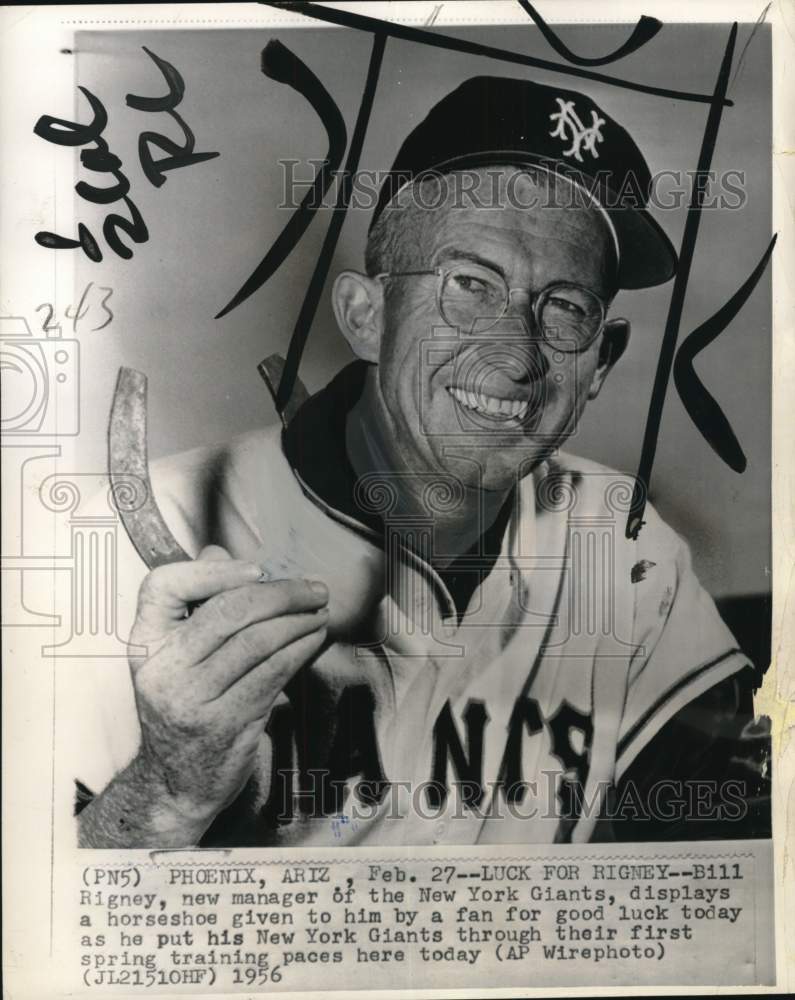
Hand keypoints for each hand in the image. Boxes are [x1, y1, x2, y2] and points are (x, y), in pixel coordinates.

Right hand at [128, 545, 328, 836]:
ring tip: (320, 613)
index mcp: (145, 642)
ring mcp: (190, 699)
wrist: (174, 782)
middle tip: (315, 589)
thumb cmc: (185, 705)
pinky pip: (271, 675)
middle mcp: (162, 668)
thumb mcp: (177, 655)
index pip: (162, 585)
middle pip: (226, 611)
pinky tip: (314, 641)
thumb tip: (219, 552)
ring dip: (299, 621)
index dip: (213, 571)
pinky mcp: (223, 724)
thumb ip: (196, 603)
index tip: (258, 569)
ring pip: (256, 642)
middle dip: (281, 594)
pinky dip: (299, 650)